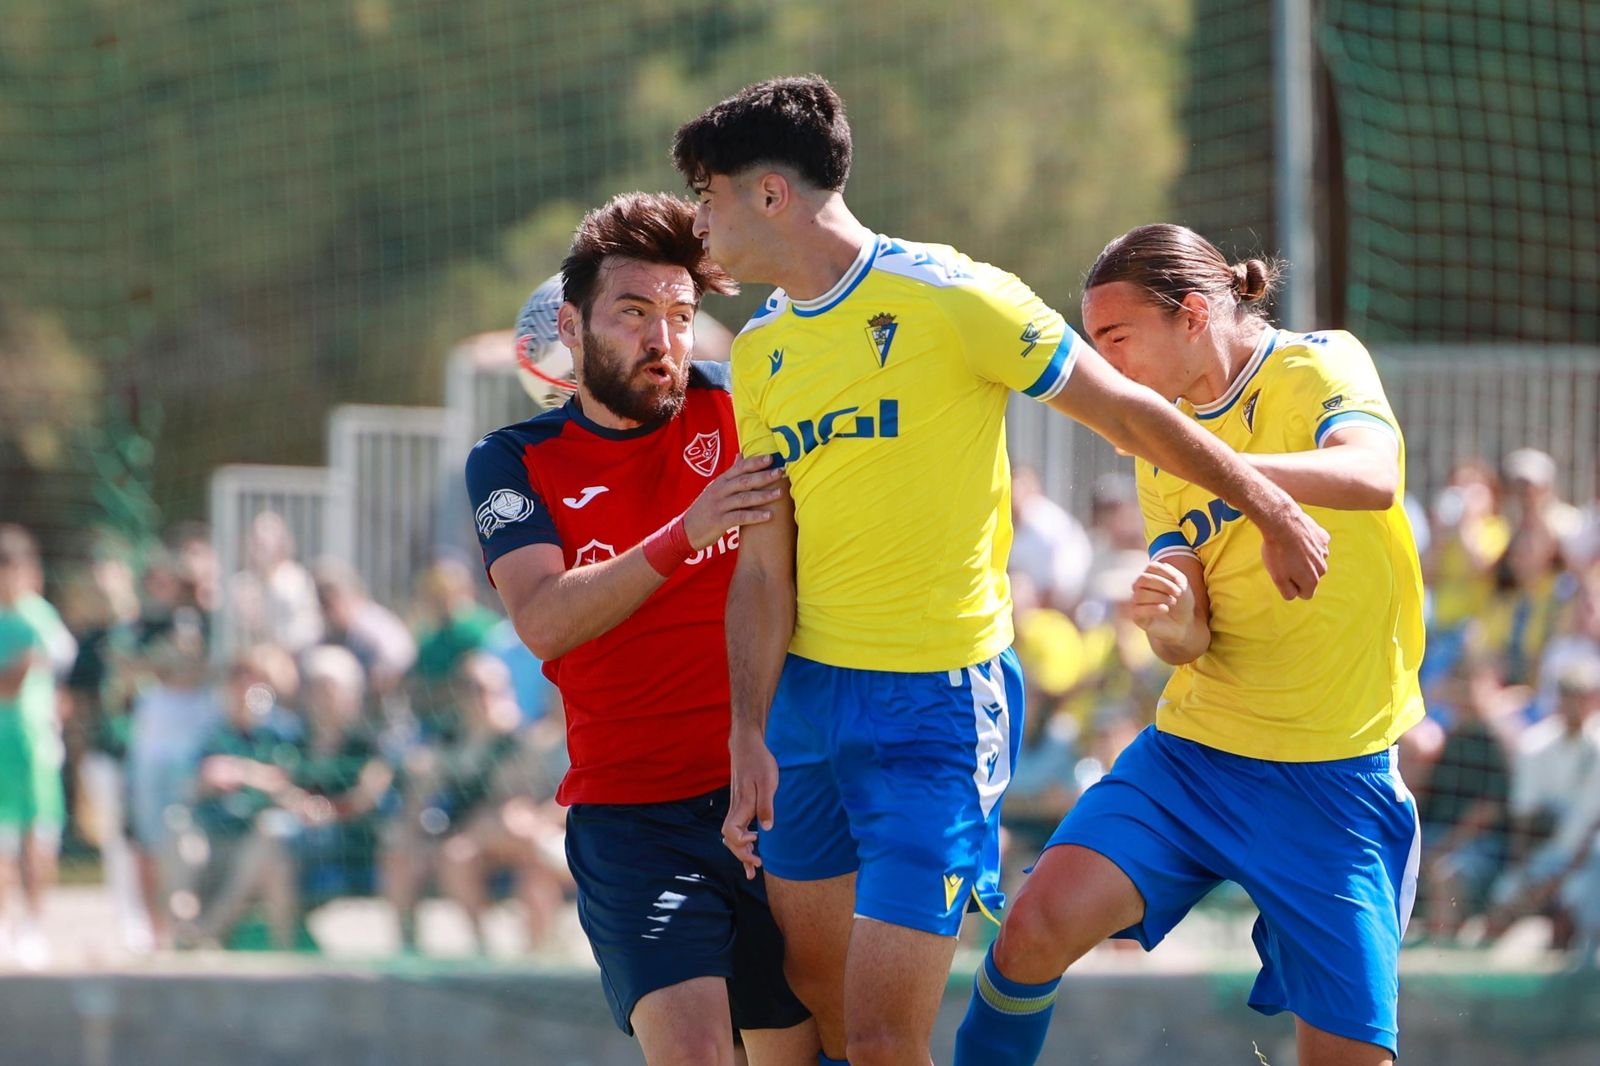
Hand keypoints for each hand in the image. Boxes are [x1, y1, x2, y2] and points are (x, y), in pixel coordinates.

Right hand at [684, 454, 785, 550]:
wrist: (687, 530)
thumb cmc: (705, 508)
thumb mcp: (715, 488)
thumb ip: (730, 473)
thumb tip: (741, 455)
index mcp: (720, 481)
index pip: (739, 468)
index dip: (755, 462)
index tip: (771, 458)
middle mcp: (720, 491)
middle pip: (744, 481)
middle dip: (763, 476)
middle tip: (781, 472)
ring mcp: (719, 506)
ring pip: (743, 498)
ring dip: (763, 495)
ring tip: (780, 493)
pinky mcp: (719, 522)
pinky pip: (740, 517)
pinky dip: (755, 516)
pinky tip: (769, 516)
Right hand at [722, 726, 778, 879]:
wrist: (747, 745)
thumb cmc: (759, 761)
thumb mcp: (768, 782)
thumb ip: (766, 806)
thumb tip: (766, 829)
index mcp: (741, 804)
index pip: (730, 831)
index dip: (739, 841)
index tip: (755, 839)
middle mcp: (735, 808)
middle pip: (729, 839)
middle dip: (741, 855)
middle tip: (758, 864)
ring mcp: (736, 808)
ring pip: (732, 837)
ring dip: (741, 853)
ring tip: (753, 869)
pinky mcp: (741, 806)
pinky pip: (737, 829)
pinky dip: (742, 843)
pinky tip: (751, 851)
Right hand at [1129, 560, 1194, 641]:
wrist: (1184, 625)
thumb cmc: (1182, 604)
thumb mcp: (1183, 586)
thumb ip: (1174, 573)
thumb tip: (1163, 565)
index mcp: (1150, 577)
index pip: (1151, 567)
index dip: (1166, 573)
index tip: (1181, 583)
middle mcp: (1140, 587)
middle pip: (1144, 579)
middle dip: (1163, 584)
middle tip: (1178, 593)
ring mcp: (1136, 601)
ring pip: (1140, 594)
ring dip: (1160, 597)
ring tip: (1173, 602)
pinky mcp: (1136, 616)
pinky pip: (1138, 609)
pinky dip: (1153, 608)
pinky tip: (1165, 609)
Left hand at [1257, 503, 1329, 599]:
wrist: (1282, 522)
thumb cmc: (1277, 551)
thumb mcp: (1277, 578)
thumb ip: (1288, 592)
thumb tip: (1295, 594)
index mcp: (1312, 580)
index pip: (1306, 594)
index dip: (1293, 586)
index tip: (1283, 575)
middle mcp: (1323, 568)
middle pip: (1311, 576)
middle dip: (1299, 572)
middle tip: (1284, 560)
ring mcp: (1324, 551)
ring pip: (1313, 560)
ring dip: (1303, 557)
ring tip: (1288, 547)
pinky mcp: (1323, 537)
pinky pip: (1316, 545)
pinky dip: (1308, 542)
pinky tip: (1297, 537)